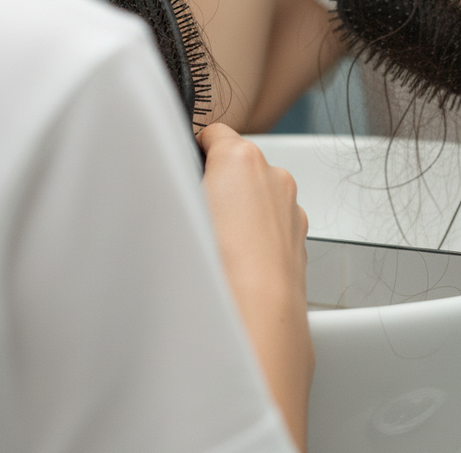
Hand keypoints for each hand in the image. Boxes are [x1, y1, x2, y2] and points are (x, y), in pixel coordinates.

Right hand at [198, 123, 312, 450]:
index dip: (191, 149)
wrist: (257, 329)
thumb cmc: (218, 272)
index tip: (178, 167)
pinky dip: (253, 241)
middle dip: (215, 184)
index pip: (213, 132)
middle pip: (237, 166)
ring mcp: (292, 212)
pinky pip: (269, 230)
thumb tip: (160, 185)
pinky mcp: (300, 244)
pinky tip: (230, 269)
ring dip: (236, 214)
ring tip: (209, 249)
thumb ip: (168, 186)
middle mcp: (275, 178)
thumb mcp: (171, 211)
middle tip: (189, 215)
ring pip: (256, 199)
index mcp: (242, 157)